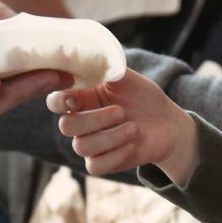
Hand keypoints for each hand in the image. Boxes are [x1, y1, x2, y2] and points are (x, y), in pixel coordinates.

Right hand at [47, 73, 198, 182]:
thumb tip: (87, 56)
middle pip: (66, 127)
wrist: (167, 123)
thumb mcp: (126, 77)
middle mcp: (80, 122)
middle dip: (95, 120)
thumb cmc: (143, 97)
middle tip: (122, 112)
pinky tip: (132, 145)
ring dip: (111, 137)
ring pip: (81, 147)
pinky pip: (95, 166)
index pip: (55, 102)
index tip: (76, 100)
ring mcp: (89, 145)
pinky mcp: (101, 163)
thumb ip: (105, 68)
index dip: (60, 102)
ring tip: (134, 128)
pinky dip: (115, 155)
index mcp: (81, 98)